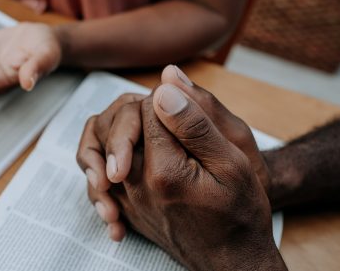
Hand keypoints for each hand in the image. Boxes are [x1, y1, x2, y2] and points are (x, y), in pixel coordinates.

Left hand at [91, 84, 285, 270]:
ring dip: (122, 127)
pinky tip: (131, 153)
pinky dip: (108, 155)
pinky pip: (99, 171)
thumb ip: (196, 123)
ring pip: (102, 142)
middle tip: (171, 115)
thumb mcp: (234, 162)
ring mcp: (125, 198)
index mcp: (165, 169)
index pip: (149, 107)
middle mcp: (135, 184)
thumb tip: (164, 85)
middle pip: (119, 122)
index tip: (189, 108)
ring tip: (149, 127)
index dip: (169, 98)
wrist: (231, 259)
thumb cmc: (240, 212)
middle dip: (144, 110)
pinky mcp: (123, 206)